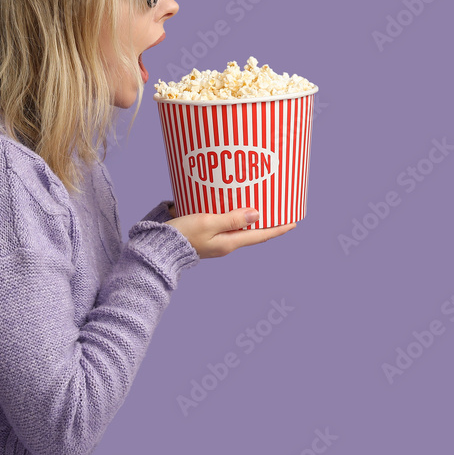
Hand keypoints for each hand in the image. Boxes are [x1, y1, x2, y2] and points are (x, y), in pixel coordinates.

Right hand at [164, 208, 295, 258]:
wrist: (159, 247)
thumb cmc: (182, 234)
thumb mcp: (208, 222)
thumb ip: (232, 218)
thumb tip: (257, 214)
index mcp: (229, 243)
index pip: (260, 235)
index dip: (278, 229)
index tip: (294, 222)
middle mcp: (226, 245)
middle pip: (252, 233)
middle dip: (266, 223)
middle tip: (278, 210)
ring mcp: (216, 243)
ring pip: (239, 230)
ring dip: (249, 220)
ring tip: (259, 207)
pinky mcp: (206, 238)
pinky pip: (225, 227)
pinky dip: (233, 218)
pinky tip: (230, 208)